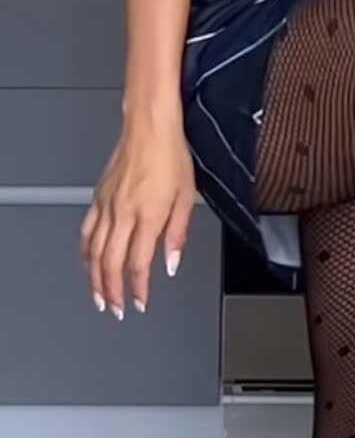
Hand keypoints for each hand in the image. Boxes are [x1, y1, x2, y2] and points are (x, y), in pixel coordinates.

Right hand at [80, 113, 196, 318]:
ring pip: (93, 251)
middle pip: (110, 263)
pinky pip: (87, 231)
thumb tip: (171, 263)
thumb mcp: (187, 197)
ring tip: (98, 296)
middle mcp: (124, 213)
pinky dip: (85, 252)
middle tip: (115, 308)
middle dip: (112, 291)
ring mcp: (107, 206)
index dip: (137, 288)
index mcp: (148, 216)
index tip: (140, 303)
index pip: (138, 263)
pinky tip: (87, 262)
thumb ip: (178, 234)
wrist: (150, 128)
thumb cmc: (171, 157)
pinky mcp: (98, 197)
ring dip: (94, 278)